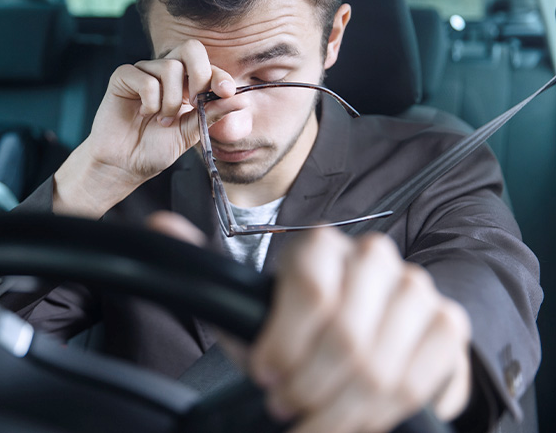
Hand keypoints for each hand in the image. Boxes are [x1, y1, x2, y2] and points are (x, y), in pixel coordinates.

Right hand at [54, 40, 236, 216]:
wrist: (125, 165)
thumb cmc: (154, 149)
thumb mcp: (190, 133)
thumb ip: (212, 114)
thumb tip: (242, 100)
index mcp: (186, 84)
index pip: (208, 66)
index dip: (219, 76)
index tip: (225, 93)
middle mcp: (165, 73)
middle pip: (190, 49)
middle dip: (199, 75)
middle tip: (193, 103)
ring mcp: (144, 72)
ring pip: (170, 67)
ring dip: (171, 101)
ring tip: (162, 120)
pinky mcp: (123, 77)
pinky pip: (146, 79)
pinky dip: (151, 101)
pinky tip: (144, 113)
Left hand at [249, 228, 472, 432]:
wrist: (358, 327)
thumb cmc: (298, 325)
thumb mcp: (260, 316)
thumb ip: (237, 314)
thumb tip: (213, 287)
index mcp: (321, 245)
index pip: (311, 291)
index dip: (284, 344)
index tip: (264, 376)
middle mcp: (372, 257)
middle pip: (345, 335)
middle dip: (309, 387)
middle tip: (284, 407)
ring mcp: (415, 288)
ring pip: (379, 367)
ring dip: (341, 410)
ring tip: (315, 425)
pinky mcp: (447, 324)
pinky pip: (415, 384)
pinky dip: (380, 415)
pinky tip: (356, 423)